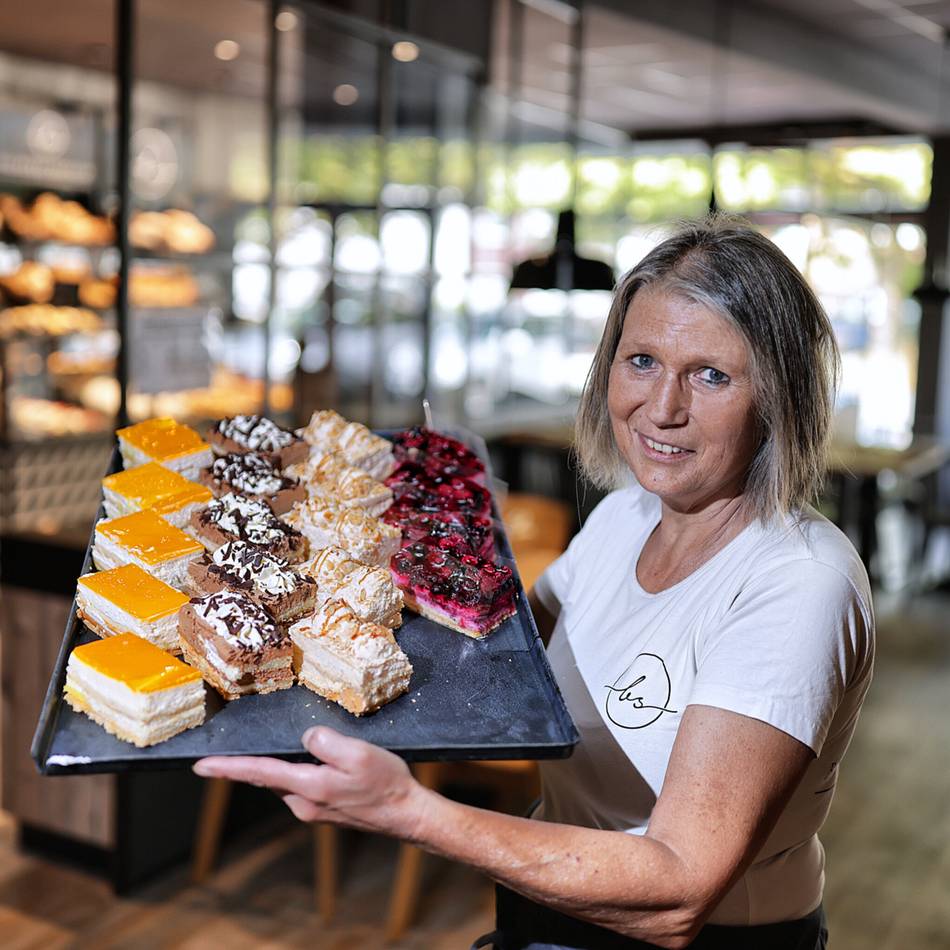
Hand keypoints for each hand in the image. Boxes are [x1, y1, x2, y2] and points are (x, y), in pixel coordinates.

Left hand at [193, 727, 427, 839]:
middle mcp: (304, 803)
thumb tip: (305, 737)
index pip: (259, 773)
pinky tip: (312, 761)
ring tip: (285, 746)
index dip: (228, 768)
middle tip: (233, 746)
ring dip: (279, 766)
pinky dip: (296, 772)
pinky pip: (299, 786)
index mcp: (309, 787)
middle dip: (252, 762)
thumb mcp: (358, 753)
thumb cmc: (385, 783)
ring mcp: (312, 810)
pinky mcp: (323, 811)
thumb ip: (325, 741)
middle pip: (269, 776)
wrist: (406, 814)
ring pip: (285, 781)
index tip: (200, 765)